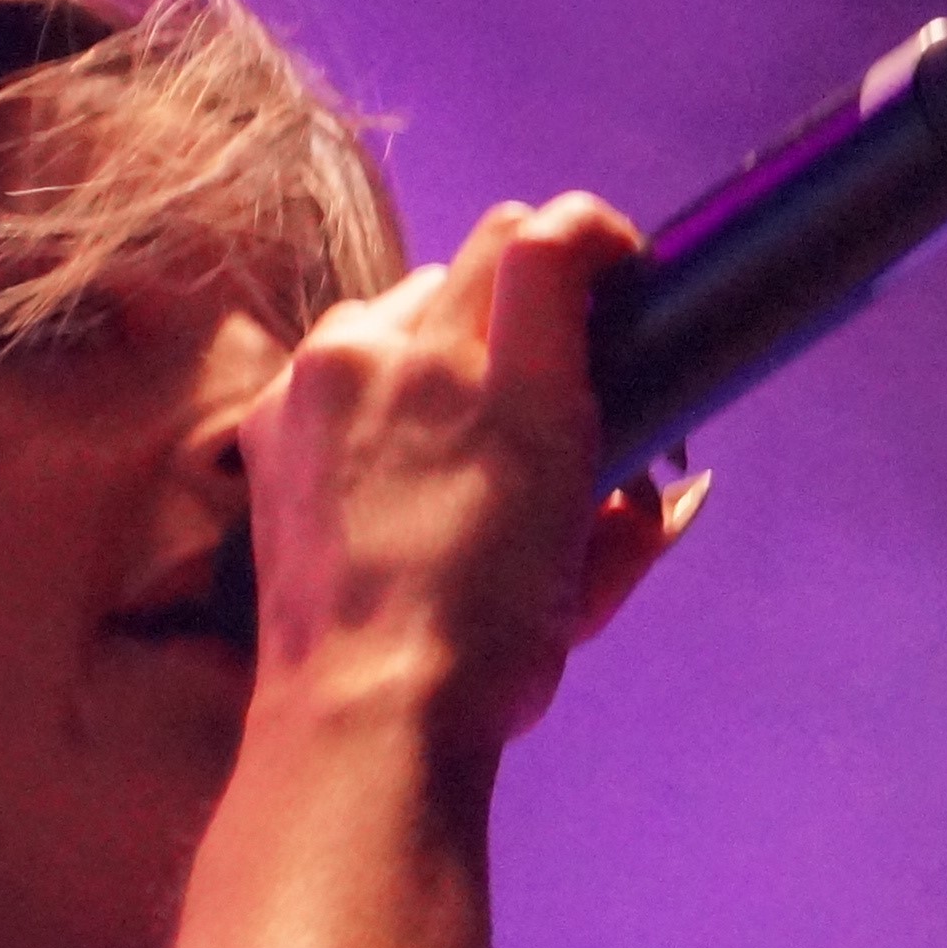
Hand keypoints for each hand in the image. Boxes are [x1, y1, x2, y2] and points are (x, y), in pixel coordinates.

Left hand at [237, 192, 703, 751]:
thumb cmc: (492, 654)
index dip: (593, 238)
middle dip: (516, 309)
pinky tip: (385, 461)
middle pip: (475, 262)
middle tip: (540, 387)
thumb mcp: (593, 577)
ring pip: (401, 306)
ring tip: (455, 430)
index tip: (616, 273)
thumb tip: (672, 488)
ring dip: (437, 344)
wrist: (364, 710)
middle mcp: (412, 351)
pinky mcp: (273, 414)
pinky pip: (337, 361)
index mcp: (513, 383)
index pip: (548, 237)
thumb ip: (638, 514)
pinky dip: (369, 389)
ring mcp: (329, 376)